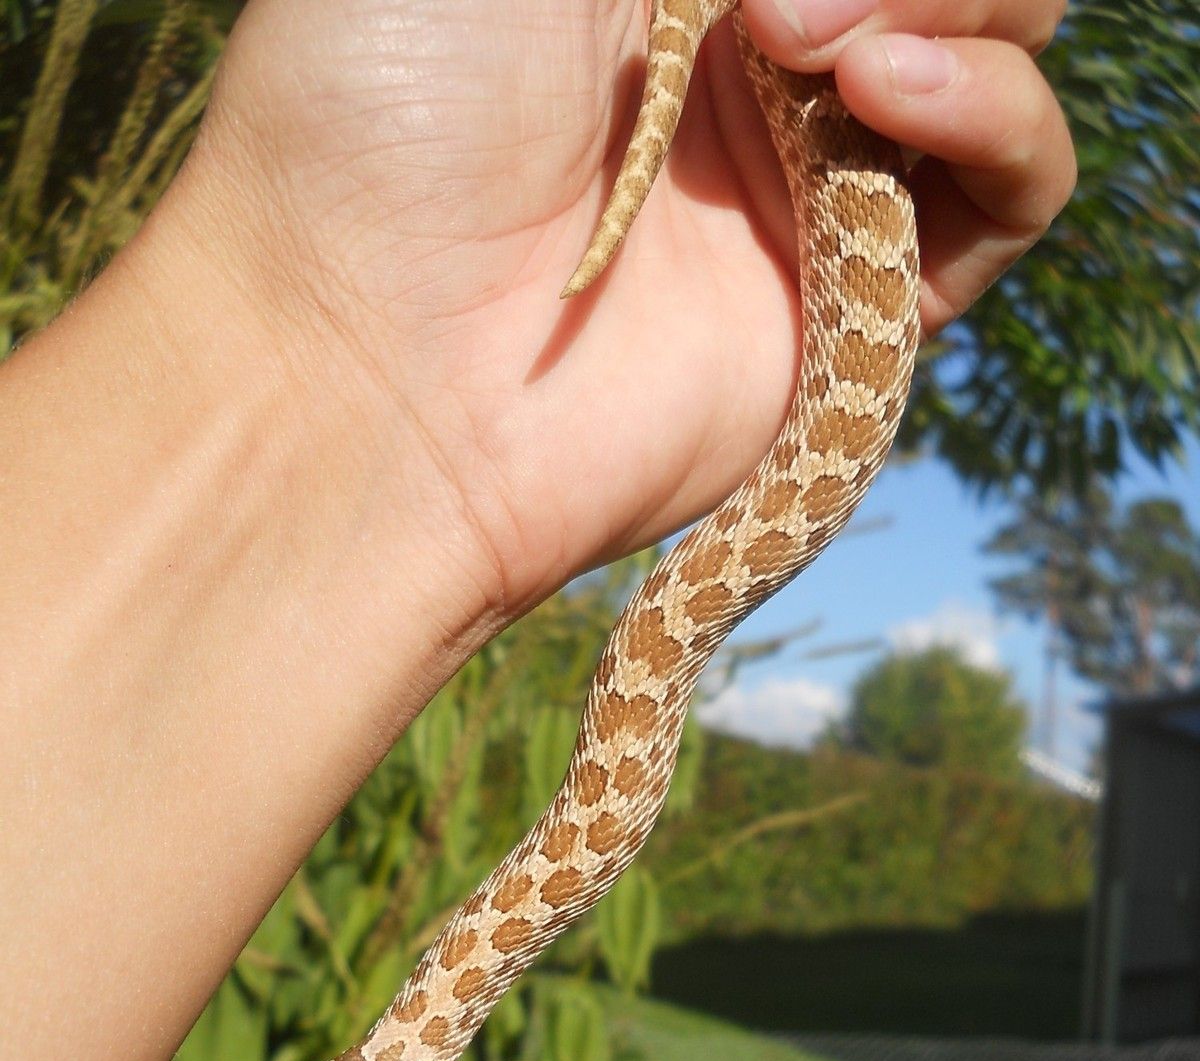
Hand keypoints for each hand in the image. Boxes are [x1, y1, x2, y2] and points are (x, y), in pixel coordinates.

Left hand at [185, 0, 1073, 630]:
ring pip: (1003, 47)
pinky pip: (1010, 195)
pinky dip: (997, 119)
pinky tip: (893, 94)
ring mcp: (817, 183)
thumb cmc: (385, 107)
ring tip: (814, 43)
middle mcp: (758, 62)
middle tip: (766, 1)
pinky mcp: (863, 308)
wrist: (374, 363)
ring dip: (961, 8)